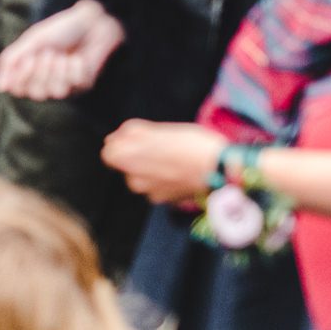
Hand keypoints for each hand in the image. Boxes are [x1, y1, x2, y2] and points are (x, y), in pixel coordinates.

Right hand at [0, 0, 125, 99]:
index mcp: (30, 71)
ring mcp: (66, 84)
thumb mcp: (31, 41)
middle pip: (37, 94)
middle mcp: (46, 81)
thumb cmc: (58, 30)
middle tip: (48, 53)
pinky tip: (76, 57)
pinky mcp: (84, 84)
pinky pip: (75, 83)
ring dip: (58, 71)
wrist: (88, 23)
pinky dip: (74, 67)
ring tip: (60, 54)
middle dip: (41, 73)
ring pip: (57, 91)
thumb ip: (12, 62)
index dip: (22, 78)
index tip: (27, 60)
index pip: (18, 89)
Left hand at [102, 121, 227, 205]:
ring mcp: (150, 193)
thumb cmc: (190, 144)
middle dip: (138, 156)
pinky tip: (180, 172)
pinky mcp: (166, 202)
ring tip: (174, 159)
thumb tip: (113, 139)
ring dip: (152, 169)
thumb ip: (129, 133)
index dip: (123, 143)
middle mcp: (133, 180)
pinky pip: (158, 187)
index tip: (140, 139)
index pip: (109, 152)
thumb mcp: (156, 129)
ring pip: (143, 177)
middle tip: (162, 148)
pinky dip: (165, 180)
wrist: (220, 169)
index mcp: (125, 160)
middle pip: (127, 165)